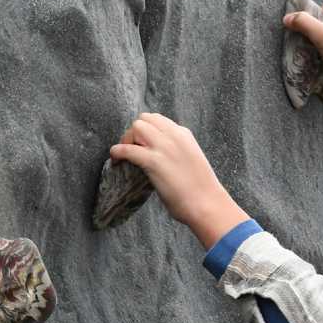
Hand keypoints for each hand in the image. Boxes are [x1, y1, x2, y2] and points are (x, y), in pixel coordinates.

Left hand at [109, 113, 248, 246]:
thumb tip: (157, 155)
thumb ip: (175, 152)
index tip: (139, 145)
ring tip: (123, 156)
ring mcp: (165, 147)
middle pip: (144, 119)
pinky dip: (118, 152)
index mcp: (183, 134)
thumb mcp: (189, 159)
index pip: (157, 120)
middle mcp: (174, 136)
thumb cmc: (198, 188)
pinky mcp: (154, 162)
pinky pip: (128, 149)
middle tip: (129, 150)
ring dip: (125, 140)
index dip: (144, 130)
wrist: (207, 202)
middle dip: (132, 132)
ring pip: (136, 127)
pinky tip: (115, 160)